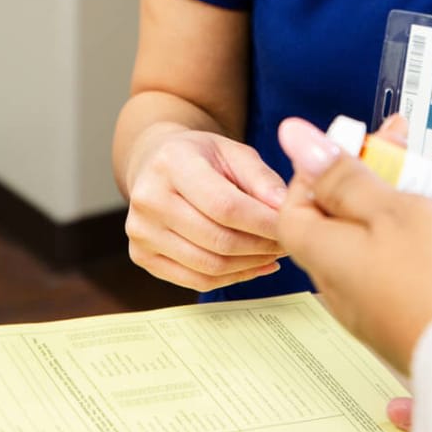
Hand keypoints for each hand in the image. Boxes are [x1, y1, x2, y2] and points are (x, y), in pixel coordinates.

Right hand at [123, 128, 288, 290]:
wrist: (156, 162)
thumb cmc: (201, 157)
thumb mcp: (234, 152)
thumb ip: (262, 179)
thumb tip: (285, 209)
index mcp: (172, 163)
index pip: (225, 206)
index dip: (263, 223)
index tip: (290, 226)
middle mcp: (148, 198)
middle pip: (217, 240)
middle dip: (261, 246)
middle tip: (287, 242)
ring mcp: (140, 231)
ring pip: (209, 266)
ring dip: (250, 265)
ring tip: (273, 253)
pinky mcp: (141, 255)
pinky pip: (195, 280)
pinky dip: (231, 278)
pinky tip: (253, 265)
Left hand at [275, 118, 431, 374]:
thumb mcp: (393, 208)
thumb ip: (342, 175)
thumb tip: (292, 138)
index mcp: (326, 256)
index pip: (294, 205)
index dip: (320, 169)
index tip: (356, 145)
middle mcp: (344, 290)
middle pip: (338, 224)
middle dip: (369, 181)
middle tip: (406, 152)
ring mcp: (378, 312)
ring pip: (376, 247)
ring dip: (402, 211)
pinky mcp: (412, 325)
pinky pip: (405, 273)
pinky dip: (424, 245)